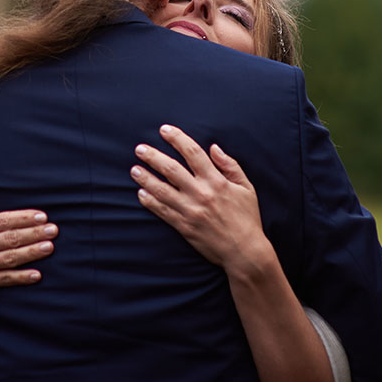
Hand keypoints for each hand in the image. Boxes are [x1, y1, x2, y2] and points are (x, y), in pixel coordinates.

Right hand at [0, 190, 55, 332]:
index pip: (0, 221)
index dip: (22, 218)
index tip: (41, 216)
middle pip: (8, 238)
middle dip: (32, 233)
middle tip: (53, 229)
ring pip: (9, 258)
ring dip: (31, 252)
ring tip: (50, 247)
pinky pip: (4, 280)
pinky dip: (21, 277)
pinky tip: (37, 274)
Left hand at [131, 125, 270, 274]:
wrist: (244, 251)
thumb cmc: (247, 218)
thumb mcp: (246, 188)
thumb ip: (230, 166)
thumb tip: (213, 147)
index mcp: (217, 181)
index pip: (193, 153)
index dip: (177, 139)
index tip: (164, 130)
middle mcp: (201, 193)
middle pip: (171, 169)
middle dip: (153, 156)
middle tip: (140, 149)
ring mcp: (190, 210)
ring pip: (162, 190)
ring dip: (145, 178)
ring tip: (134, 169)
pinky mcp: (184, 226)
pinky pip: (162, 211)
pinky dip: (150, 201)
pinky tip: (141, 193)